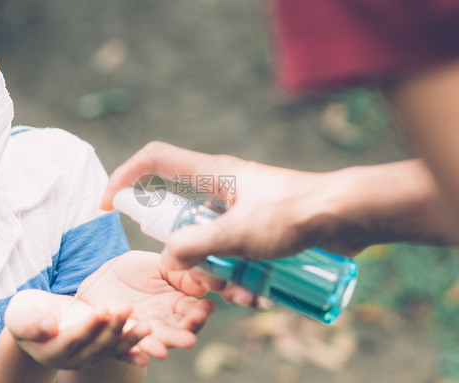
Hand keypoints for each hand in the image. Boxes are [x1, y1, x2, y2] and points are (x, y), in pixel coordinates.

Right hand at [4, 289, 151, 368]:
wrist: (38, 320)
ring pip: (111, 349)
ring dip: (130, 339)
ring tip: (146, 327)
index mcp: (51, 350)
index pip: (73, 339)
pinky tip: (150, 349)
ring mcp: (89, 356)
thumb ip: (32, 322)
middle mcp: (73, 358)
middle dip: (113, 328)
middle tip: (127, 309)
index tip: (102, 310)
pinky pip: (120, 351)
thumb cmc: (27, 314)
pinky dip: (134, 350)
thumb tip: (47, 327)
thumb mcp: (22, 315)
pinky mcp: (101, 350)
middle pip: (96, 345)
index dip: (88, 326)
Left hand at [76, 251, 215, 359]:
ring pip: (152, 340)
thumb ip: (183, 274)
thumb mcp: (162, 265)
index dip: (199, 313)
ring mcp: (141, 330)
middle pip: (175, 332)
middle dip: (181, 335)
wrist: (102, 275)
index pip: (192, 312)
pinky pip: (125, 345)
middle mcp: (162, 321)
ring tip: (163, 352)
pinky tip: (141, 358)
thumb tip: (213, 279)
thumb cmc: (137, 269)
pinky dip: (133, 353)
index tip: (205, 310)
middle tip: (189, 339)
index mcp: (176, 304)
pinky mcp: (119, 335)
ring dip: (158, 347)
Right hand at [101, 142, 455, 269]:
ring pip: (213, 249)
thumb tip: (170, 261)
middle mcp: (224, 190)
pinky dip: (245, 279)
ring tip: (245, 293)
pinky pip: (240, 258)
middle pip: (183, 224)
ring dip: (221, 277)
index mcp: (212, 174)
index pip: (154, 161)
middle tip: (202, 282)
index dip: (125, 177)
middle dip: (189, 260)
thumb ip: (193, 246)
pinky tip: (263, 297)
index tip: (109, 207)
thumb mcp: (235, 233)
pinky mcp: (265, 231)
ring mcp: (245, 212)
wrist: (349, 216)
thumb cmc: (293, 213)